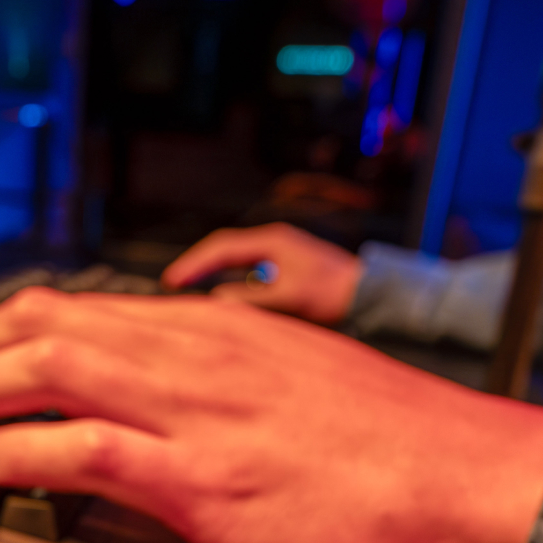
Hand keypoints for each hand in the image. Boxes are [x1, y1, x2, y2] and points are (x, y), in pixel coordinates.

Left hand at [0, 289, 542, 542]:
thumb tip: (141, 412)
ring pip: (49, 368)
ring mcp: (192, 411)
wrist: (462, 476)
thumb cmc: (382, 438)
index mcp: (206, 329)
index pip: (73, 307)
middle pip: (41, 325)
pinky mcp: (203, 476)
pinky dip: (19, 453)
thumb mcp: (281, 383)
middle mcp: (188, 353)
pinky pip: (87, 448)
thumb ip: (206, 386)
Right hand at [162, 223, 362, 325]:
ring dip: (211, 270)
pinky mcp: (285, 266)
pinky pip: (246, 267)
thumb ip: (250, 299)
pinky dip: (227, 277)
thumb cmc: (333, 295)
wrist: (370, 295)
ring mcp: (280, 252)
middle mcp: (274, 241)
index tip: (172, 280)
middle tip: (172, 282)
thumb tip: (215, 301)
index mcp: (272, 241)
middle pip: (224, 248)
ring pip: (234, 257)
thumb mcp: (289, 300)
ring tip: (189, 286)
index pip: (222, 248)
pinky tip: (221, 293)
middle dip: (197, 265)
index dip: (194, 264)